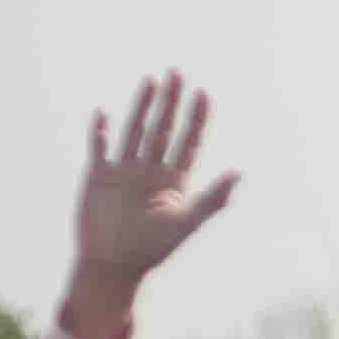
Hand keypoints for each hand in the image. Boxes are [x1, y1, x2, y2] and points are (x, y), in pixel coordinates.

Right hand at [68, 71, 239, 332]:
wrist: (113, 266)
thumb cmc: (151, 250)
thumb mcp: (186, 224)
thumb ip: (213, 199)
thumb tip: (240, 173)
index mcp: (174, 181)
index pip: (189, 142)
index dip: (197, 119)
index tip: (205, 93)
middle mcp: (151, 171)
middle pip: (163, 129)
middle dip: (171, 102)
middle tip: (178, 72)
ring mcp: (125, 172)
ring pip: (135, 131)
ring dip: (142, 106)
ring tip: (152, 80)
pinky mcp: (99, 177)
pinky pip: (100, 148)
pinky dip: (100, 132)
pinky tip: (103, 112)